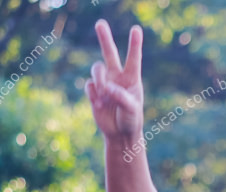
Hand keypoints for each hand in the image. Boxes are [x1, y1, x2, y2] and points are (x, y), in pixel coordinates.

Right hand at [86, 20, 144, 142]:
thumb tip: (107, 87)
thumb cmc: (131, 120)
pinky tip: (99, 104)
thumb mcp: (131, 109)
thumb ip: (121, 97)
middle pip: (109, 53)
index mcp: (131, 79)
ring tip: (102, 94)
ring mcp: (105, 83)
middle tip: (100, 23)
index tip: (136, 29)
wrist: (120, 134)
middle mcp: (118, 77)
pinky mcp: (94, 92)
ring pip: (96, 70)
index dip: (134, 44)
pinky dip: (93, 94)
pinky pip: (89, 86)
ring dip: (98, 80)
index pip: (133, 58)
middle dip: (104, 38)